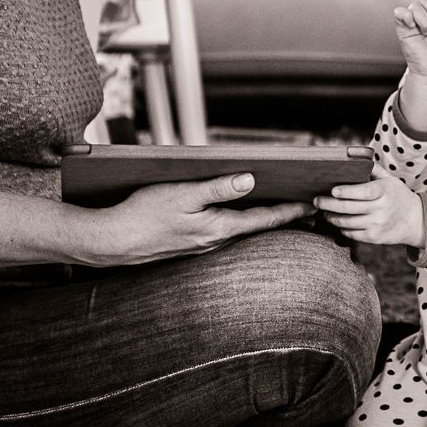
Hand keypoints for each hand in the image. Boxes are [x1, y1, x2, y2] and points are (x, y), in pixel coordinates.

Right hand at [87, 173, 311, 265]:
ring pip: (241, 232)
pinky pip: (224, 233)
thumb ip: (217, 188)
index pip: (264, 219)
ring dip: (262, 222)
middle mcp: (215, 241)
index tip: (312, 206)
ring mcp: (203, 246)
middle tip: (308, 211)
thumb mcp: (182, 194)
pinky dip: (240, 224)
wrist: (114, 241)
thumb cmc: (144, 214)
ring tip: (281, 211)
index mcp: (218, 227)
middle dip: (283, 219)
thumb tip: (250, 180)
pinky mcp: (191, 245)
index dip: (290, 212)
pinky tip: (239, 217)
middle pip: (257, 228)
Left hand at [313, 171, 423, 247]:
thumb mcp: (389, 180)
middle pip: (349, 208)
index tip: (333, 190)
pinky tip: (337, 220)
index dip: (347, 192)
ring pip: (347, 222)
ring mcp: (377, 225)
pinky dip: (341, 227)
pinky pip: (351, 233)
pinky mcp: (374, 238)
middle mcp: (381, 209)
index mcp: (384, 191)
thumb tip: (352, 155)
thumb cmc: (397, 196)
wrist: (415, 221)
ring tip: (325, 211)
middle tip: (317, 200)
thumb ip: (372, 169)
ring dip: (332, 217)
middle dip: (329, 204)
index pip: (363, 192)